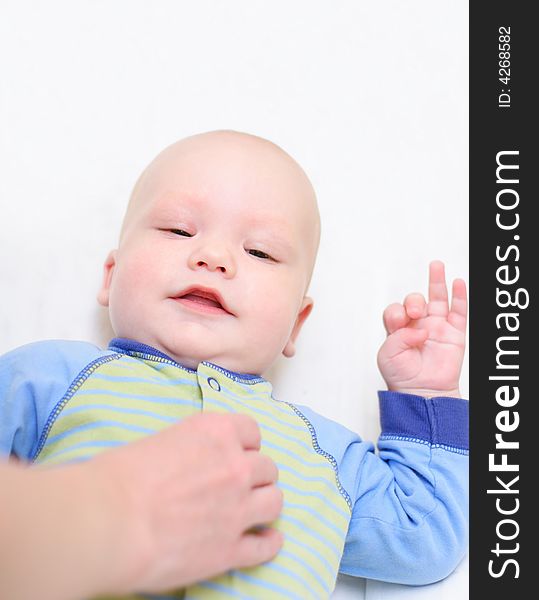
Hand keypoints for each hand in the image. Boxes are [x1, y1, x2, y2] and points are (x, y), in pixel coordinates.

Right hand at [90, 412, 283, 593]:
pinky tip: (266, 540)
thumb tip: (193, 463)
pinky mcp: (231, 549)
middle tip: (240, 484)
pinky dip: (269, 542)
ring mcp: (238, 508)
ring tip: (255, 509)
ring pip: (275, 501)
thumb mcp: (162, 441)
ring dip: (265, 503)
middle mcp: (235, 466)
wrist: (109, 520)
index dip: (244, 444)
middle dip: (255, 474)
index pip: (252, 431)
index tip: (237, 453)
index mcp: (217, 432)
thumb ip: (192, 449)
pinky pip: (267, 545)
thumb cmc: (120, 476)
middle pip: (267, 467)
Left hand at [377, 260, 466, 397]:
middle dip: (413, 302)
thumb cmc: (401, 377)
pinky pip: (459, 311)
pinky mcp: (454, 334)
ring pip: (437, 299)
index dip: (397, 312)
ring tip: (436, 266)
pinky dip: (460, 296)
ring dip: (436, 281)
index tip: (400, 323)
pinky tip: (457, 282)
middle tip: (415, 314)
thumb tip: (419, 329)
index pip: (396, 310)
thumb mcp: (388, 356)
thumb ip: (398, 338)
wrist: (421, 394)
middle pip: (415, 301)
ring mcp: (437, 327)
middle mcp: (417, 325)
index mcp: (398, 329)